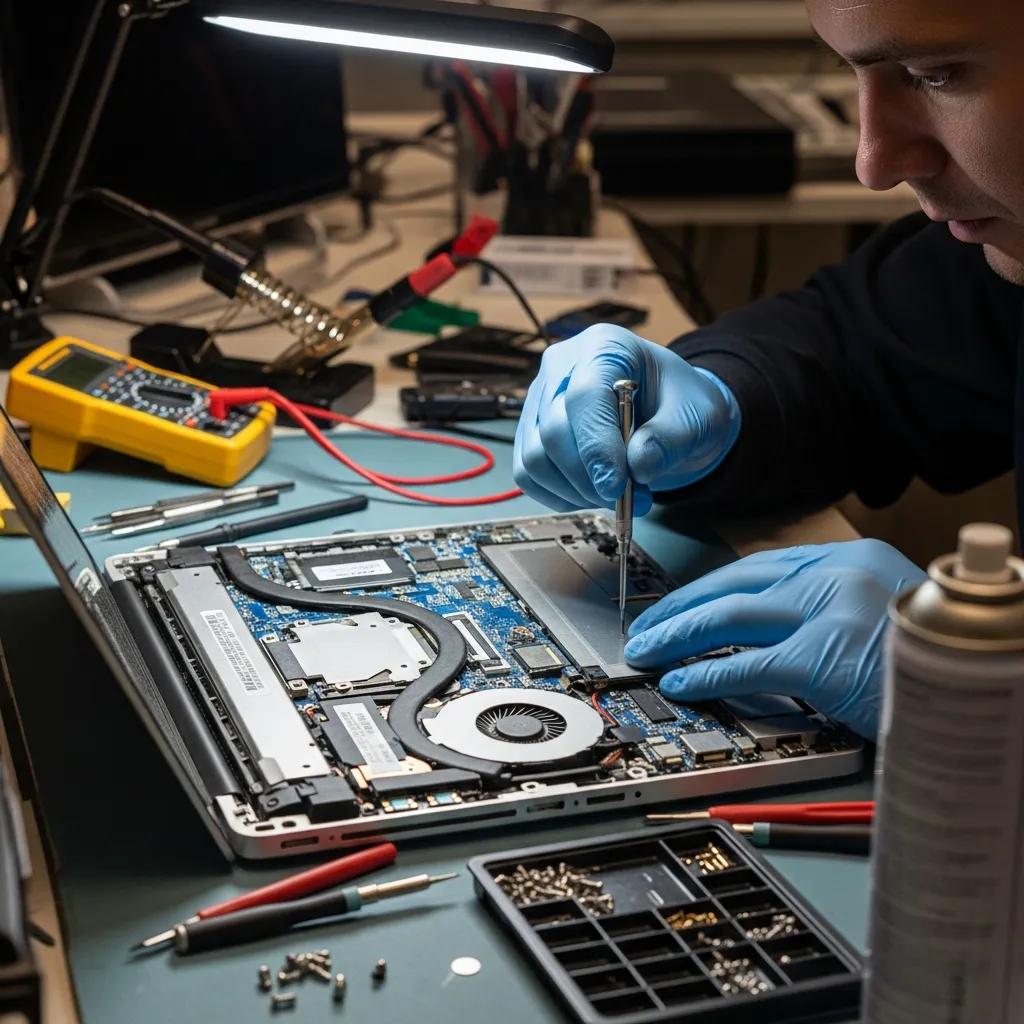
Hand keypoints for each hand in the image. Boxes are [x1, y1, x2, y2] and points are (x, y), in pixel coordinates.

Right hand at [513, 325, 740, 512]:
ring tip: (617, 496)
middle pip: (553, 431)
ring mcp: (540, 400)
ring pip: (535, 458)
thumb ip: (670, 439)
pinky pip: (528, 474)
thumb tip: (637, 466)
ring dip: (576, 491)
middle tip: (631, 499)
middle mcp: (562, 368)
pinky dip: (559, 496)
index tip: (617, 487)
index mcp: (605, 347)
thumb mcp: (697, 418)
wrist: (669, 413)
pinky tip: (592, 494)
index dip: (597, 447)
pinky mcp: (531, 431)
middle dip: (590, 478)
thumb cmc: (680, 405)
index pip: (584, 396)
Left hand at [623, 539, 926, 738]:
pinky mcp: (827, 655)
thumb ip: (831, 609)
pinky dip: (707, 672)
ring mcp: (834, 610)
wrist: (990, 677)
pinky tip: (682, 681)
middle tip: (647, 627)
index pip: (761, 567)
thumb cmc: (935, 658)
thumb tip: (770, 629)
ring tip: (649, 651)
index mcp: (851, 560)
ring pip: (730, 615)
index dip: (711, 587)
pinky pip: (749, 663)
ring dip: (680, 635)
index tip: (680, 604)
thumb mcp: (881, 614)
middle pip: (736, 583)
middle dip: (682, 608)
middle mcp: (839, 573)